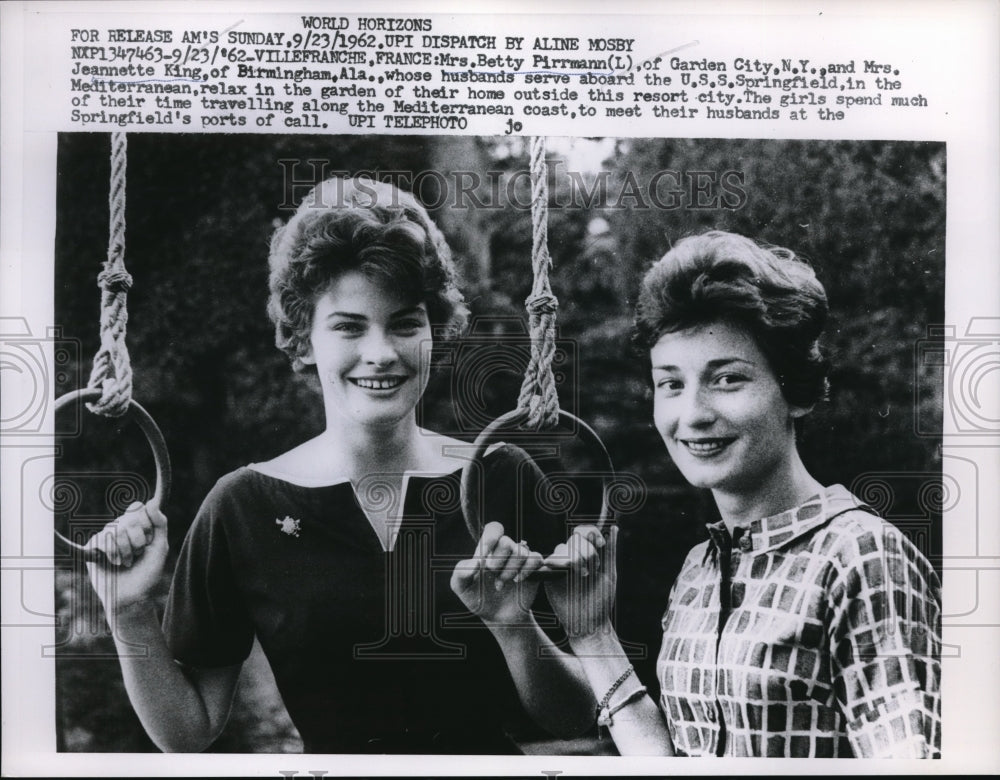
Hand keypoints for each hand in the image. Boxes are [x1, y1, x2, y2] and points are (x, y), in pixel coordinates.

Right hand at [85, 500, 168, 616]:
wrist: (131, 597)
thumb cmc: (147, 573)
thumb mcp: (160, 547)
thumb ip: (160, 523)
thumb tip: (152, 502)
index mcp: (137, 526)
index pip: (138, 507)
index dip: (146, 523)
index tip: (149, 540)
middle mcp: (120, 528)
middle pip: (129, 518)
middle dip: (139, 540)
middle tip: (138, 554)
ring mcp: (106, 536)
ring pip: (116, 528)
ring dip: (127, 550)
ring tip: (127, 562)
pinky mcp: (92, 547)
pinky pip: (102, 539)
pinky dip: (113, 553)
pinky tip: (114, 563)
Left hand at [450, 521, 544, 626]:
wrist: (496, 617)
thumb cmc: (477, 598)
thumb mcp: (461, 587)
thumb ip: (460, 572)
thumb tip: (475, 562)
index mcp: (488, 549)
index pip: (494, 529)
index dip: (490, 539)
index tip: (482, 559)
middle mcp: (505, 551)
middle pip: (506, 541)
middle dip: (497, 562)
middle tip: (491, 576)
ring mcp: (520, 559)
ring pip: (521, 552)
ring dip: (509, 571)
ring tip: (501, 584)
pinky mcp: (534, 569)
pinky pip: (536, 559)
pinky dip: (526, 571)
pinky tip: (518, 581)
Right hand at [543, 524, 617, 640]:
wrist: (590, 623)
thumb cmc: (601, 600)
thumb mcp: (608, 573)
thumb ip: (609, 551)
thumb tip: (613, 527)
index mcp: (587, 554)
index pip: (585, 532)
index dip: (591, 533)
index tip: (601, 544)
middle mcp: (572, 557)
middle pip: (575, 539)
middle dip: (587, 552)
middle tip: (592, 570)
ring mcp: (560, 566)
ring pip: (562, 549)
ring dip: (576, 559)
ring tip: (583, 576)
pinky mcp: (549, 576)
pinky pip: (550, 561)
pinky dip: (558, 561)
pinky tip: (563, 569)